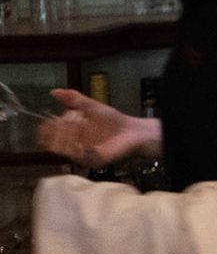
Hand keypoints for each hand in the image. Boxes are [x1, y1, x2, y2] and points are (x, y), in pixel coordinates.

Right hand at [36, 89, 161, 165]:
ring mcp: (83, 156)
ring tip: (82, 123)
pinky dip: (80, 143)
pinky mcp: (94, 161)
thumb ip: (73, 98)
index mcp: (70, 138)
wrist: (133, 130)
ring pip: (63, 150)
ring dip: (69, 133)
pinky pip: (79, 156)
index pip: (47, 138)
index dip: (46, 129)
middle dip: (59, 129)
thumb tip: (54, 91)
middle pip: (52, 145)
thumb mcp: (90, 106)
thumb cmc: (113, 121)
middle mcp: (74, 149)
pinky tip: (87, 132)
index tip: (52, 119)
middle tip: (74, 118)